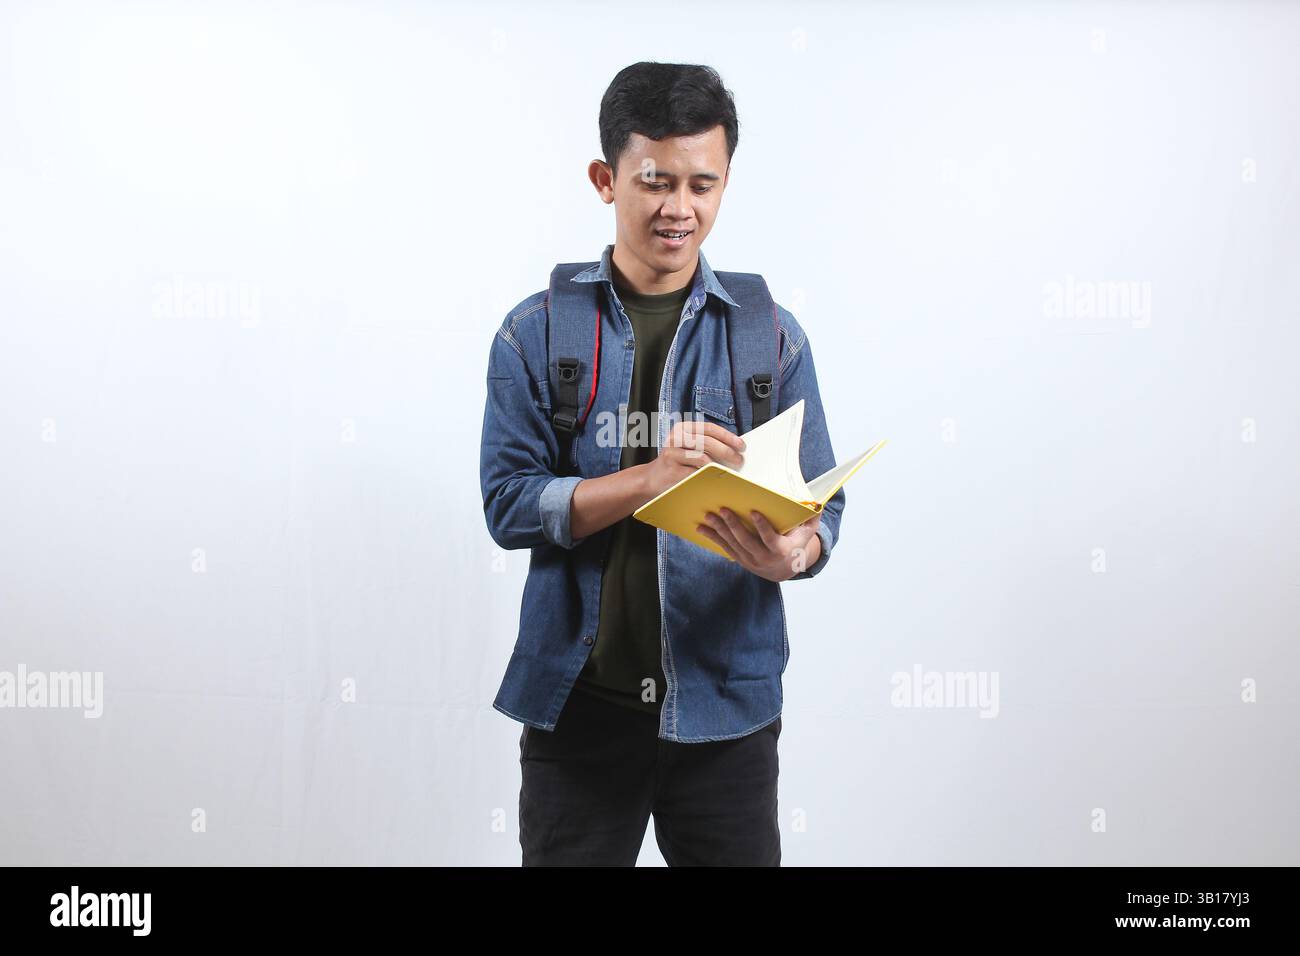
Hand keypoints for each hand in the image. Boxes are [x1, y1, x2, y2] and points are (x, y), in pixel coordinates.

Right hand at [642, 419, 745, 497]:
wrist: (653, 478)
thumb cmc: (676, 462)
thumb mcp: (689, 447)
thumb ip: (706, 444)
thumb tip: (733, 448)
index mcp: (683, 428)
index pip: (710, 428)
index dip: (728, 436)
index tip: (741, 445)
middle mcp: (676, 437)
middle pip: (708, 442)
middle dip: (727, 452)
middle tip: (738, 461)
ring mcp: (672, 452)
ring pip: (702, 457)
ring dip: (718, 465)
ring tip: (727, 470)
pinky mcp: (671, 469)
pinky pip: (695, 472)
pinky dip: (707, 475)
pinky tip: (713, 477)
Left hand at [696, 508, 821, 581]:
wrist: (783, 570)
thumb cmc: (795, 544)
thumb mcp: (806, 534)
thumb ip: (811, 519)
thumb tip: (817, 504)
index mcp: (780, 550)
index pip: (770, 538)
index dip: (762, 526)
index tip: (754, 511)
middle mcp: (764, 558)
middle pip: (746, 541)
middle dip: (733, 524)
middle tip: (723, 509)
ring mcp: (750, 561)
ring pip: (732, 544)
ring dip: (719, 530)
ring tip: (708, 516)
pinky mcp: (740, 560)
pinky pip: (725, 548)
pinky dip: (713, 538)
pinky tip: (701, 527)